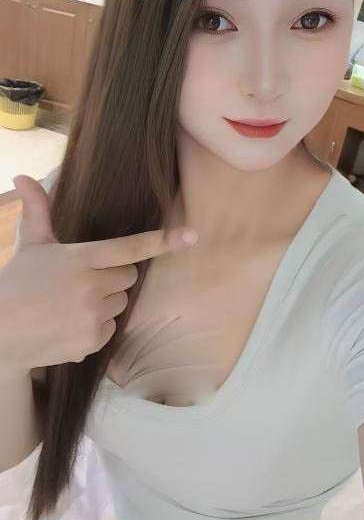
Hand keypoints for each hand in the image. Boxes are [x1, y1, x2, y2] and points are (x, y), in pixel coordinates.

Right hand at [0, 173, 198, 374]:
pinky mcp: (92, 341)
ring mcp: (93, 316)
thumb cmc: (17, 282)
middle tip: (80, 281)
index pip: (130, 248)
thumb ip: (37, 209)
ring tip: (70, 304)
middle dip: (111, 276)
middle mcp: (92, 286)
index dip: (163, 241)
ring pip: (121, 303)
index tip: (191, 236)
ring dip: (104, 302)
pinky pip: (110, 328)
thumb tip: (22, 177)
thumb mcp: (31, 244)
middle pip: (128, 276)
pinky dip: (96, 326)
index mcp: (81, 258)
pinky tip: (69, 324)